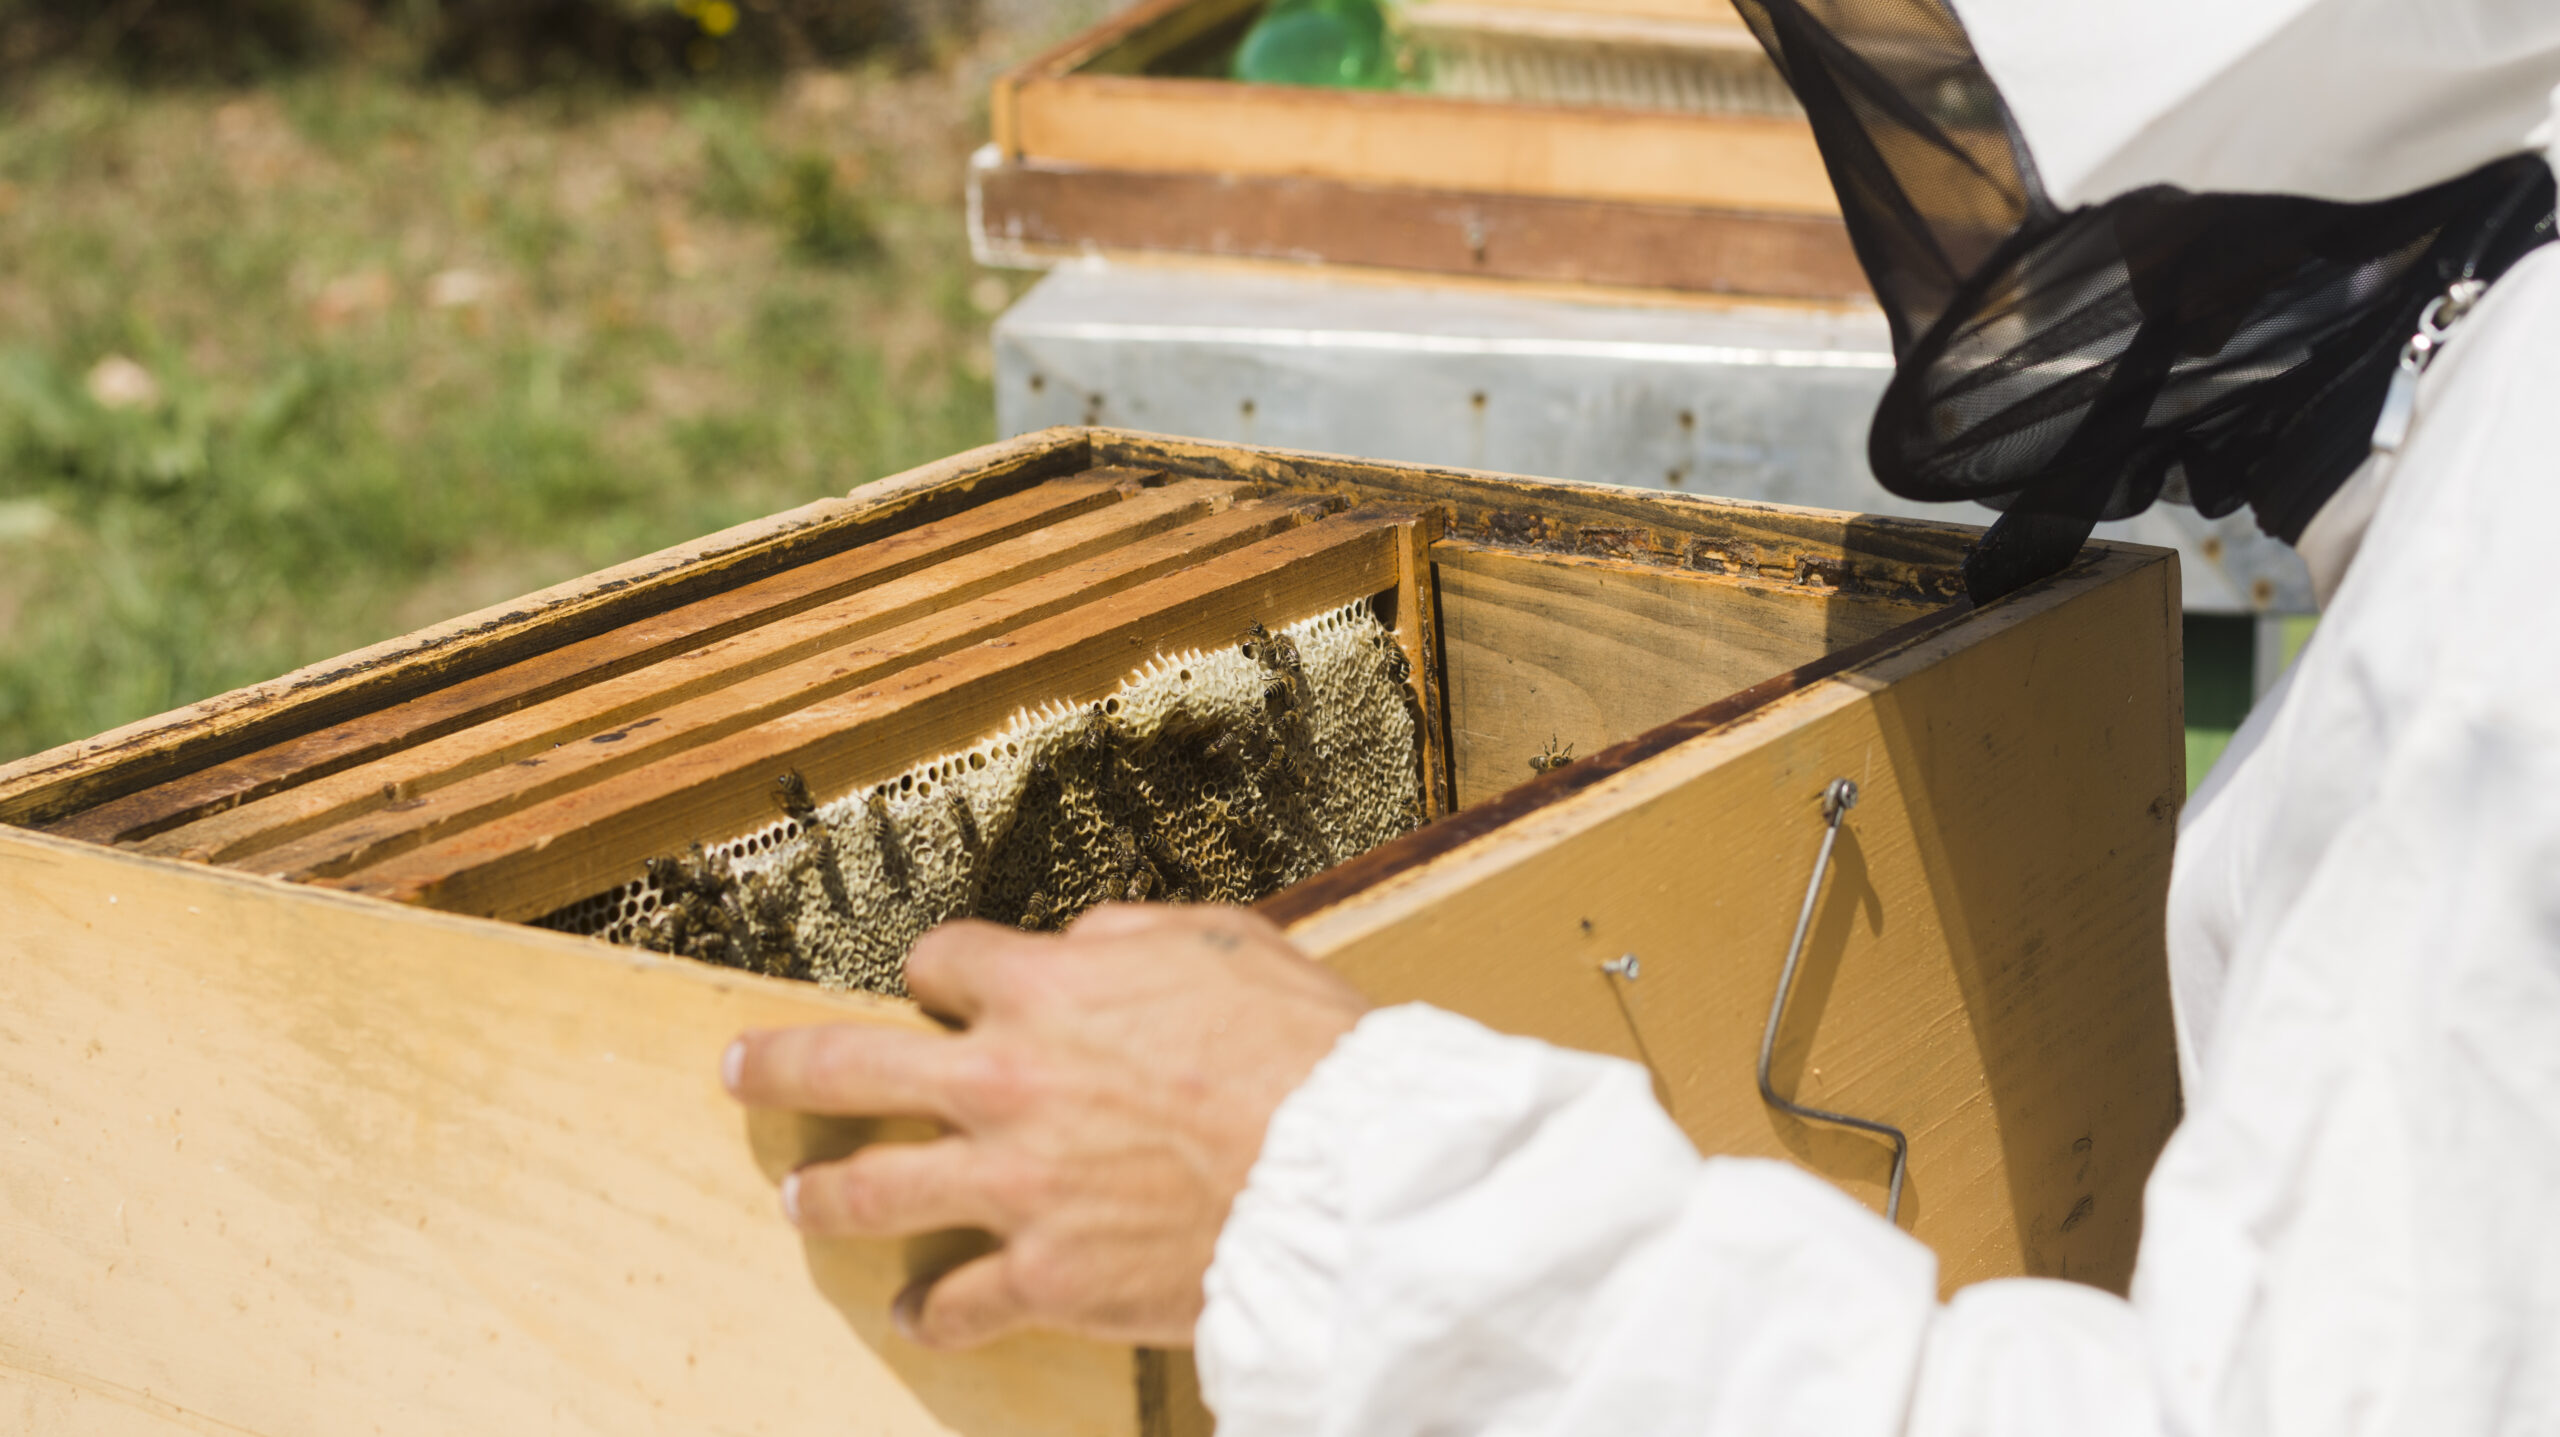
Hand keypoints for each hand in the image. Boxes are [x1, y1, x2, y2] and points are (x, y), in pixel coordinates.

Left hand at [722, 903, 1368, 1349]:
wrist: (1344, 1177)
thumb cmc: (1303, 1053)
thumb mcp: (1225, 941)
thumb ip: (1132, 935)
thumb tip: (1080, 941)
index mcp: (1045, 988)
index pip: (937, 963)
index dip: (936, 972)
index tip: (934, 985)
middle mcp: (1003, 1082)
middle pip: (846, 1068)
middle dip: (779, 1066)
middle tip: (742, 1069)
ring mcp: (1012, 1186)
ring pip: (869, 1191)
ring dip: (826, 1194)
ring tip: (802, 1198)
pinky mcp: (1043, 1277)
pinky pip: (954, 1303)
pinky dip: (930, 1312)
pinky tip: (915, 1315)